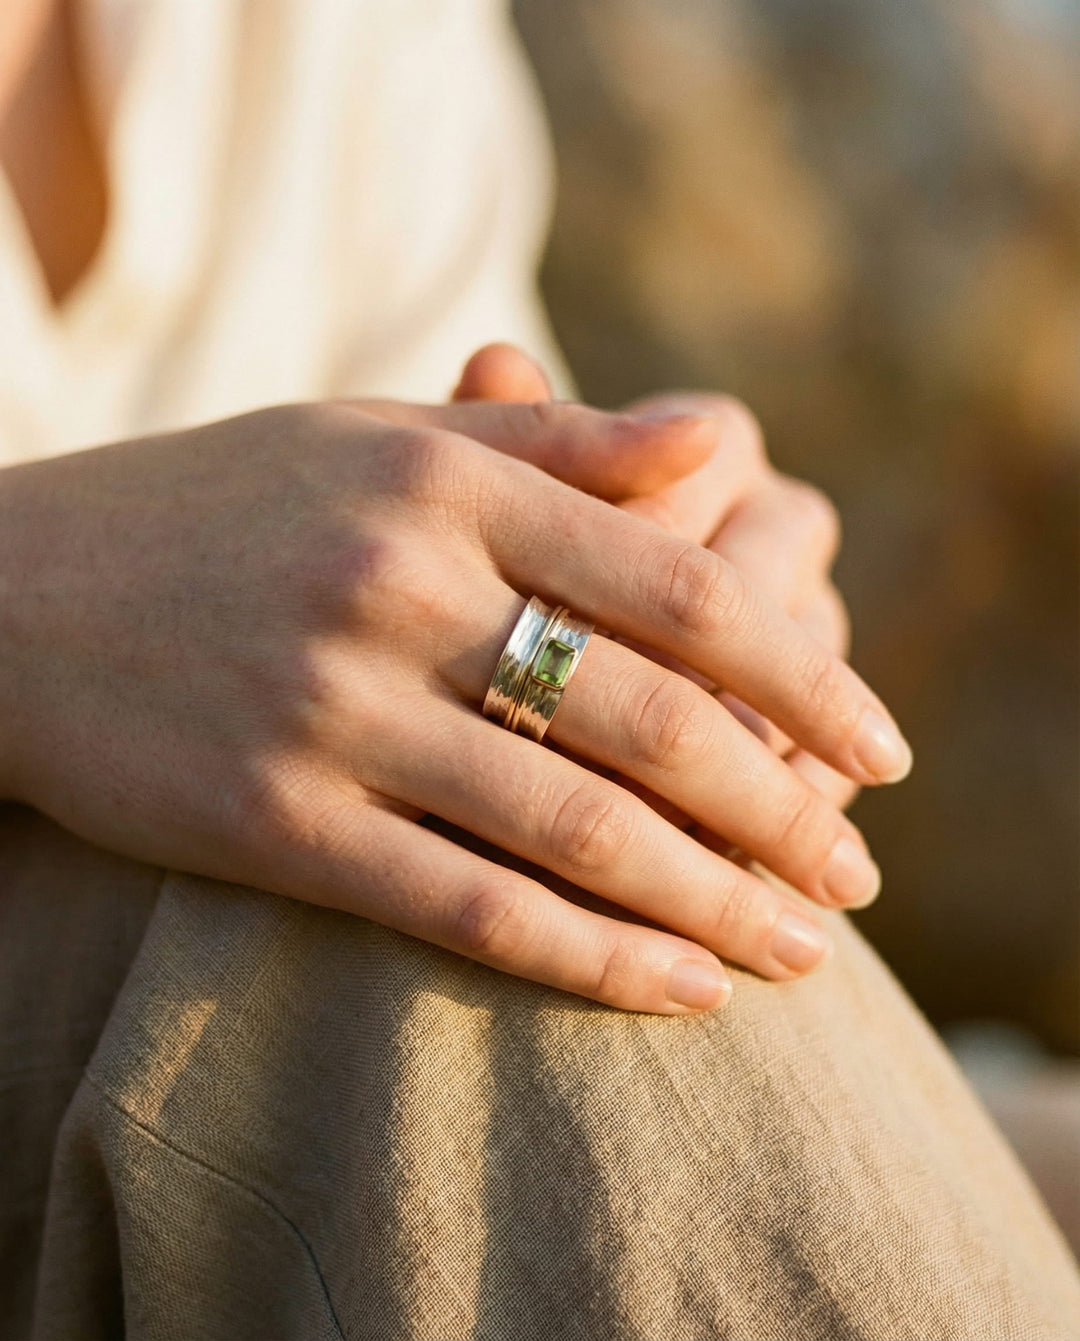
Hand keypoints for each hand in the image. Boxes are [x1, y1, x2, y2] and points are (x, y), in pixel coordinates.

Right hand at [0, 395, 908, 1012]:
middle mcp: (398, 588)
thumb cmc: (223, 512)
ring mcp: (331, 712)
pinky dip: (590, 957)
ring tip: (802, 953)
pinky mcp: (272, 825)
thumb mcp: (384, 442)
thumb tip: (728, 439)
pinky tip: (680, 993)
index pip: (680, 585)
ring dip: (714, 902)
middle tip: (858, 874)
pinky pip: (466, 907)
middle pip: (650, 717)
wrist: (11, 596)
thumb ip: (558, 444)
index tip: (880, 747)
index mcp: (443, 481)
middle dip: (783, 808)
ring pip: (575, 827)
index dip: (803, 676)